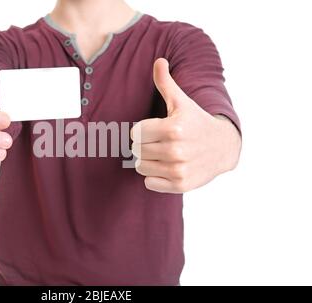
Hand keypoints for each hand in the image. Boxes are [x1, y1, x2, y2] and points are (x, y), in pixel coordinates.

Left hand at [131, 58, 240, 193]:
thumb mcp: (182, 101)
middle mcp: (176, 150)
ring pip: (141, 167)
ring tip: (163, 154)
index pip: (135, 133)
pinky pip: (150, 183)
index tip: (154, 129)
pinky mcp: (180, 185)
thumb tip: (159, 61)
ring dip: (148, 161)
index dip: (142, 131)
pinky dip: (155, 177)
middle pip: (137, 150)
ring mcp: (178, 169)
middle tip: (160, 142)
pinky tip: (167, 167)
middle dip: (145, 145)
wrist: (223, 146)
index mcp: (173, 128)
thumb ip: (166, 83)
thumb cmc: (196, 121)